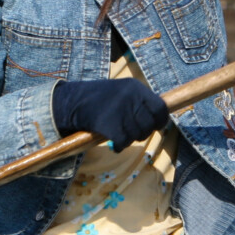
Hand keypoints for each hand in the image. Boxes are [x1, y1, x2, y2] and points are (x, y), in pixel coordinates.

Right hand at [52, 78, 170, 150]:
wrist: (74, 101)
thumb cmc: (100, 98)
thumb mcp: (123, 91)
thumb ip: (140, 101)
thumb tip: (159, 118)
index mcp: (136, 87)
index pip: (160, 108)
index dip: (159, 120)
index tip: (154, 125)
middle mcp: (131, 97)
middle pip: (149, 124)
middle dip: (143, 132)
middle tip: (134, 133)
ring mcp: (121, 110)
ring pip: (138, 134)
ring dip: (130, 139)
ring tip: (121, 136)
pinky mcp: (110, 124)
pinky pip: (124, 142)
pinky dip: (120, 147)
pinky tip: (115, 145)